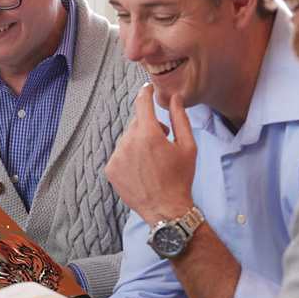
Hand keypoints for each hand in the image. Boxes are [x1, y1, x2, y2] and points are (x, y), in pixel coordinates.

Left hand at [105, 83, 196, 224]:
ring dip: (138, 143)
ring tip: (152, 161)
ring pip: (127, 139)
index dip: (145, 93)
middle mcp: (128, 142)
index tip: (147, 88)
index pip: (142, 103)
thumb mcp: (188, 146)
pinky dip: (128, 157)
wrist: (166, 209)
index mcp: (148, 133)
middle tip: (162, 141)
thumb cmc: (180, 177)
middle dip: (148, 127)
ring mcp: (117, 156)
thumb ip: (179, 118)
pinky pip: (119, 154)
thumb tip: (173, 97)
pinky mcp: (110, 169)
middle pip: (136, 123)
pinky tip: (141, 170)